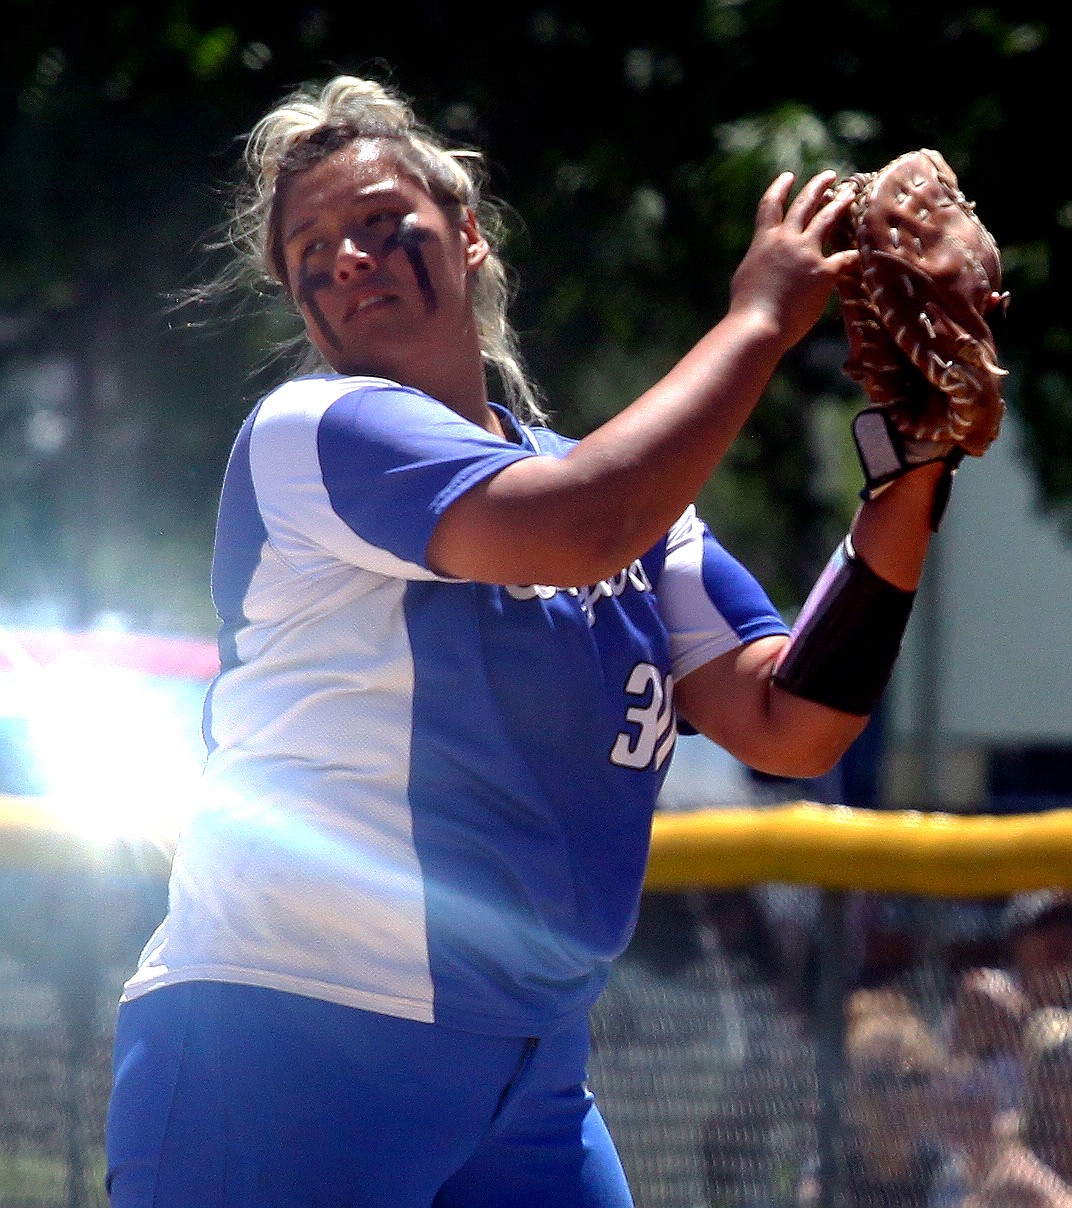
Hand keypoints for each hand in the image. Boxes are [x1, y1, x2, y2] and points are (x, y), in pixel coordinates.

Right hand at [728, 170, 858, 351]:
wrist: (758, 326)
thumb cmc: (746, 309)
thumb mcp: (745, 277)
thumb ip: (760, 261)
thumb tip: (766, 260)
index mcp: (764, 240)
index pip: (771, 205)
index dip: (780, 188)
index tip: (788, 177)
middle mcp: (787, 240)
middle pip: (804, 204)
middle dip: (818, 187)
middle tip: (830, 176)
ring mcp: (807, 254)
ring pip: (827, 219)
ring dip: (840, 203)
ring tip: (851, 193)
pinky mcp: (824, 272)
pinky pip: (845, 258)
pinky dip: (854, 255)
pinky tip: (863, 252)